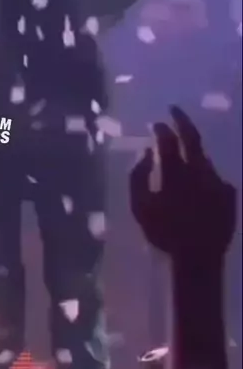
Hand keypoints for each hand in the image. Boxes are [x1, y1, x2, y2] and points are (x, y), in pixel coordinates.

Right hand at [129, 106, 235, 260]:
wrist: (199, 258)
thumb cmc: (165, 233)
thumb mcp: (140, 207)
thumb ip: (138, 176)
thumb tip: (147, 153)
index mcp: (175, 172)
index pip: (168, 140)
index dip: (162, 128)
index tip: (157, 123)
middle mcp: (199, 170)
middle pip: (192, 137)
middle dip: (182, 120)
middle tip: (175, 110)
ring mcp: (217, 180)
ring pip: (204, 159)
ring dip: (193, 155)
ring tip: (184, 163)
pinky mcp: (230, 193)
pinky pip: (214, 178)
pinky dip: (204, 177)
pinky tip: (198, 189)